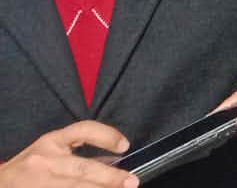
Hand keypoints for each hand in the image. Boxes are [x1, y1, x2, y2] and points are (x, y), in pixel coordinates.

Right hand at [0, 120, 135, 187]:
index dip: (106, 135)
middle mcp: (45, 159)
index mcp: (51, 142)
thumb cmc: (29, 168)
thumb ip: (77, 155)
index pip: (83, 130)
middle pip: (83, 169)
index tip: (125, 145)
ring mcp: (39, 182)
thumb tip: (113, 162)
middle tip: (131, 182)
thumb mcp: (50, 153)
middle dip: (110, 177)